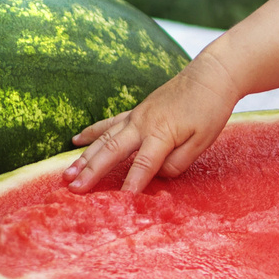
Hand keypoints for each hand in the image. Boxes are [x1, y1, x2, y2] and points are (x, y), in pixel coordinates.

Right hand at [66, 59, 239, 193]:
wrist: (211, 75)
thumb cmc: (210, 109)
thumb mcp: (203, 141)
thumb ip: (178, 162)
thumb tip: (157, 174)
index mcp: (161, 133)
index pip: (143, 165)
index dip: (132, 185)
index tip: (118, 203)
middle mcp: (143, 124)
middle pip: (112, 151)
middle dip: (92, 171)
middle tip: (74, 189)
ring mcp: (137, 116)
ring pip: (104, 138)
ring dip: (84, 156)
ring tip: (66, 173)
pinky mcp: (137, 111)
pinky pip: (109, 123)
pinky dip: (92, 132)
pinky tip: (75, 140)